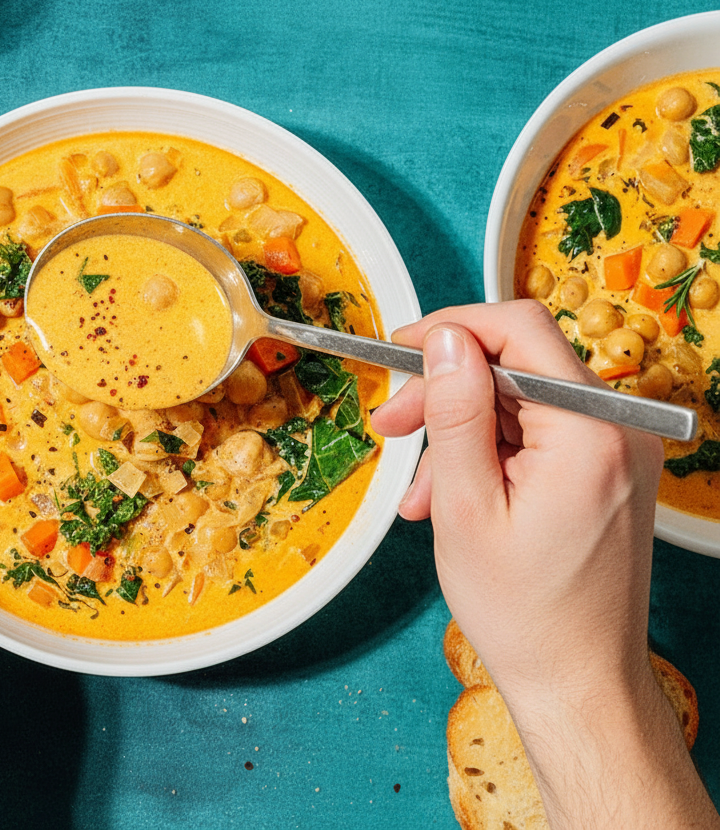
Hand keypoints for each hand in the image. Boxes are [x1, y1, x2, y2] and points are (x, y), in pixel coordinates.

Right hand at [372, 300, 661, 696]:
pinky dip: (490, 457)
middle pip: (516, 367)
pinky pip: (539, 438)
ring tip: (420, 492)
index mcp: (591, 431)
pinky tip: (451, 498)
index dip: (450, 330)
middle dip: (445, 392)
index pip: (519, 330)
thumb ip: (455, 413)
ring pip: (521, 405)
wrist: (578, 680)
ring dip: (460, 435)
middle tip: (390, 426)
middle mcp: (619, 431)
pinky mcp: (609, 473)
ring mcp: (619, 452)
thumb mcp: (466, 506)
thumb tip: (445, 341)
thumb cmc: (525, 612)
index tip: (399, 350)